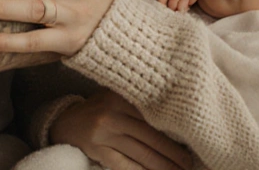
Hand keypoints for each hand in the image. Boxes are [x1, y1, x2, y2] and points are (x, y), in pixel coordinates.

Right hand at [51, 89, 191, 169]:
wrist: (66, 121)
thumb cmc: (101, 108)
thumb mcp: (116, 96)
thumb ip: (140, 102)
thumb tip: (177, 120)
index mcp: (120, 96)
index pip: (154, 115)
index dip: (175, 130)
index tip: (193, 139)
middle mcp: (112, 113)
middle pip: (152, 137)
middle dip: (175, 153)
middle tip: (191, 162)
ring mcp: (103, 133)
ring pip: (142, 154)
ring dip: (164, 166)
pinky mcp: (97, 151)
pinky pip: (126, 166)